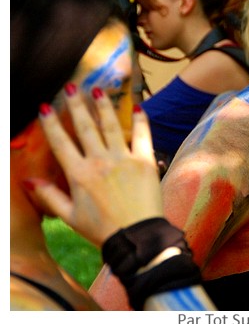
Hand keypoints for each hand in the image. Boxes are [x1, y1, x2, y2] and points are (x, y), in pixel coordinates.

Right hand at [29, 85, 162, 247]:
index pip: (61, 143)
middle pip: (85, 127)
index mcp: (79, 174)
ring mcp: (123, 159)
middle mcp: (100, 161)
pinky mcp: (145, 161)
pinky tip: (138, 107)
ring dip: (104, 106)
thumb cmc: (102, 229)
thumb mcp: (70, 217)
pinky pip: (142, 136)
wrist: (136, 236)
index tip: (46, 107)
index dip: (51, 124)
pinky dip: (140, 121)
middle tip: (73, 87)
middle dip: (77, 105)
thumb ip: (50, 196)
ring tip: (99, 89)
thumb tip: (29, 180)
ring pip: (111, 126)